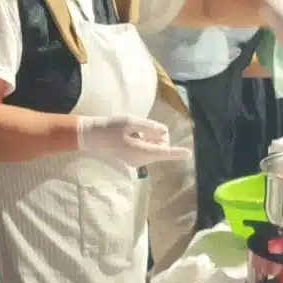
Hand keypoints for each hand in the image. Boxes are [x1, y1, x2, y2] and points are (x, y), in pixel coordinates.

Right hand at [77, 115, 192, 166]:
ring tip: (136, 129)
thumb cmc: (110, 128)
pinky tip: (134, 134)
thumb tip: (163, 131)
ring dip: (152, 136)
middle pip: (162, 146)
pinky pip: (149, 148)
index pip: (163, 152)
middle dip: (160, 135)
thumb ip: (149, 127)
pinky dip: (147, 139)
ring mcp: (139, 160)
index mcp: (140, 151)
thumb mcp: (130, 122)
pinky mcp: (136, 158)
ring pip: (156, 147)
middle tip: (144, 126)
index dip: (177, 152)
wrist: (93, 137)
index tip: (189, 154)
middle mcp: (142, 159)